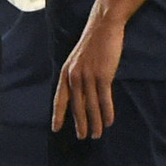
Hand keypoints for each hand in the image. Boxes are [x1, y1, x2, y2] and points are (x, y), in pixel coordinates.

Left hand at [52, 12, 124, 138]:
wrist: (102, 28)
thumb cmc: (91, 46)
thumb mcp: (77, 62)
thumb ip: (76, 79)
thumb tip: (80, 99)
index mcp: (65, 73)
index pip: (60, 99)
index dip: (58, 115)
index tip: (56, 129)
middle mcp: (74, 76)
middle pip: (76, 106)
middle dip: (80, 124)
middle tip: (83, 137)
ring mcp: (88, 76)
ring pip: (91, 105)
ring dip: (95, 122)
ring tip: (97, 135)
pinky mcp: (103, 75)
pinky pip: (105, 99)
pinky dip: (107, 112)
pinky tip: (109, 122)